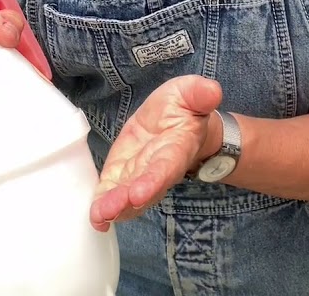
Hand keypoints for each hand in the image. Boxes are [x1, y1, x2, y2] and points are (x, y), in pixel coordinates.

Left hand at [89, 75, 222, 231]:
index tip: (138, 193)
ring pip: (127, 197)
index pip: (164, 168)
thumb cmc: (185, 109)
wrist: (178, 121)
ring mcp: (139, 175)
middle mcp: (158, 169)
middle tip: (109, 211)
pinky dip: (103, 205)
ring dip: (113, 208)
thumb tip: (212, 91)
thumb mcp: (192, 92)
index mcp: (176, 149)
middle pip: (143, 190)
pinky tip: (95, 218)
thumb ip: (200, 93)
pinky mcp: (122, 173)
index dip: (152, 181)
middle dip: (126, 201)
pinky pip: (113, 192)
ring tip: (98, 217)